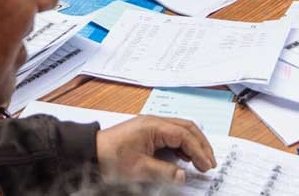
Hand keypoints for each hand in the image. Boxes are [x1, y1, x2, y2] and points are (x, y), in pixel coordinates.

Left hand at [96, 115, 216, 183]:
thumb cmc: (110, 158)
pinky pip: (171, 135)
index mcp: (154, 126)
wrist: (88, 152)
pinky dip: (182, 145)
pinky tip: (185, 158)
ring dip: (193, 144)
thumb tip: (182, 176)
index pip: (184, 135)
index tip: (207, 165)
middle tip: (210, 163)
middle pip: (187, 128)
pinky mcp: (147, 132)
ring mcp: (151, 126)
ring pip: (180, 130)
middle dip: (201, 145)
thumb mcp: (138, 169)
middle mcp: (154, 122)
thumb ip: (164, 172)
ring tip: (201, 162)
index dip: (199, 151)